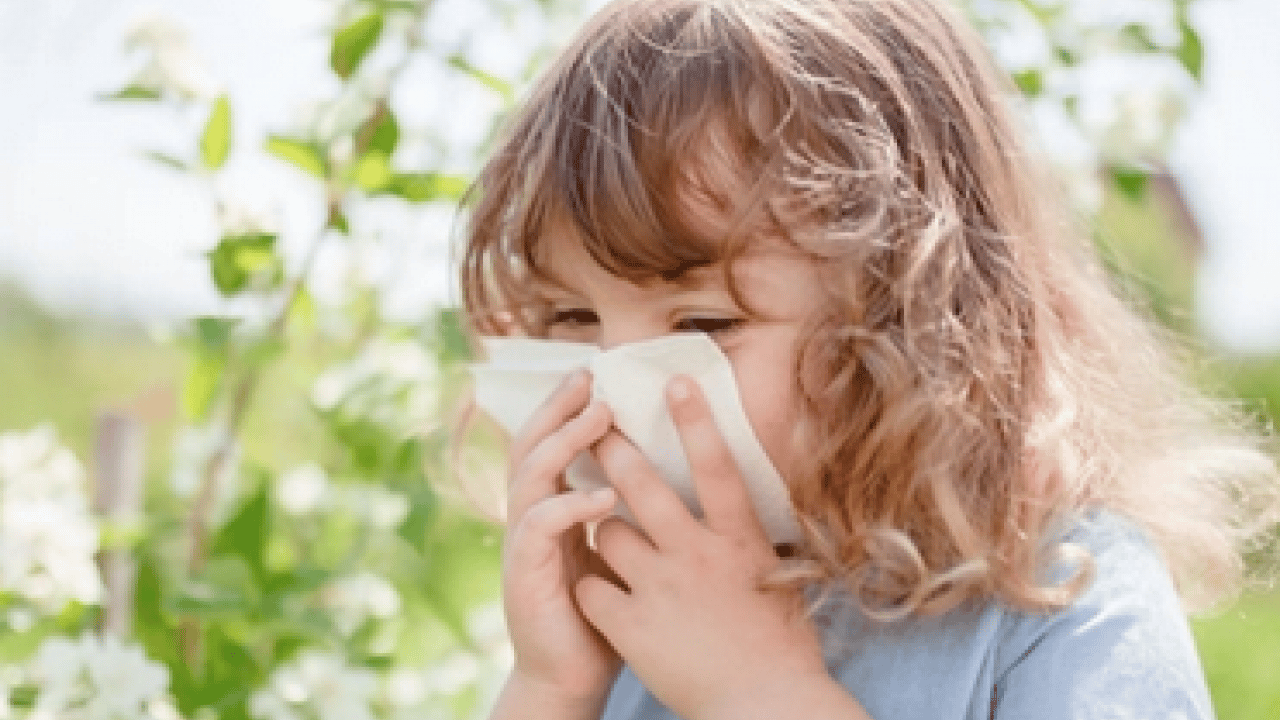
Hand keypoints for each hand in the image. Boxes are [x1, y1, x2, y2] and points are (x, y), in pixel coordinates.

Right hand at [499, 369, 622, 710]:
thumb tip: (671, 469)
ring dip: (563, 441)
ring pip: (530, 475)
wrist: (573, 677)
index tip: (598, 374)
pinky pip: (538, 527)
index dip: (567, 408)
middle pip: (531, 445)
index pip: (551, 443)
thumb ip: (628, 512)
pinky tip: (602, 495)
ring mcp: (522, 544)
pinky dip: (569, 505)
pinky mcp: (524, 574)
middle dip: (558, 407)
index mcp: (551, 507)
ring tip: (598, 416)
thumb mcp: (618, 552)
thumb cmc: (604, 614)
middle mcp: (530, 517)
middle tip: (589, 376)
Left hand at [574, 377, 831, 719]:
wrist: (766, 706)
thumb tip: (739, 509)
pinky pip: (591, 586)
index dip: (695, 419)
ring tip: (613, 543)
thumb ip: (749, 542)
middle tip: (594, 427)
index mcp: (740, 540)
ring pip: (607, 531)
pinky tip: (602, 598)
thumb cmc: (781, 647)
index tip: (674, 381)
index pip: (716, 466)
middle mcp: (697, 554)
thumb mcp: (776, 580)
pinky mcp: (632, 625)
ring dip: (605, 531)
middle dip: (611, 448)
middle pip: (642, 484)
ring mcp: (661, 588)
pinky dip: (591, 587)